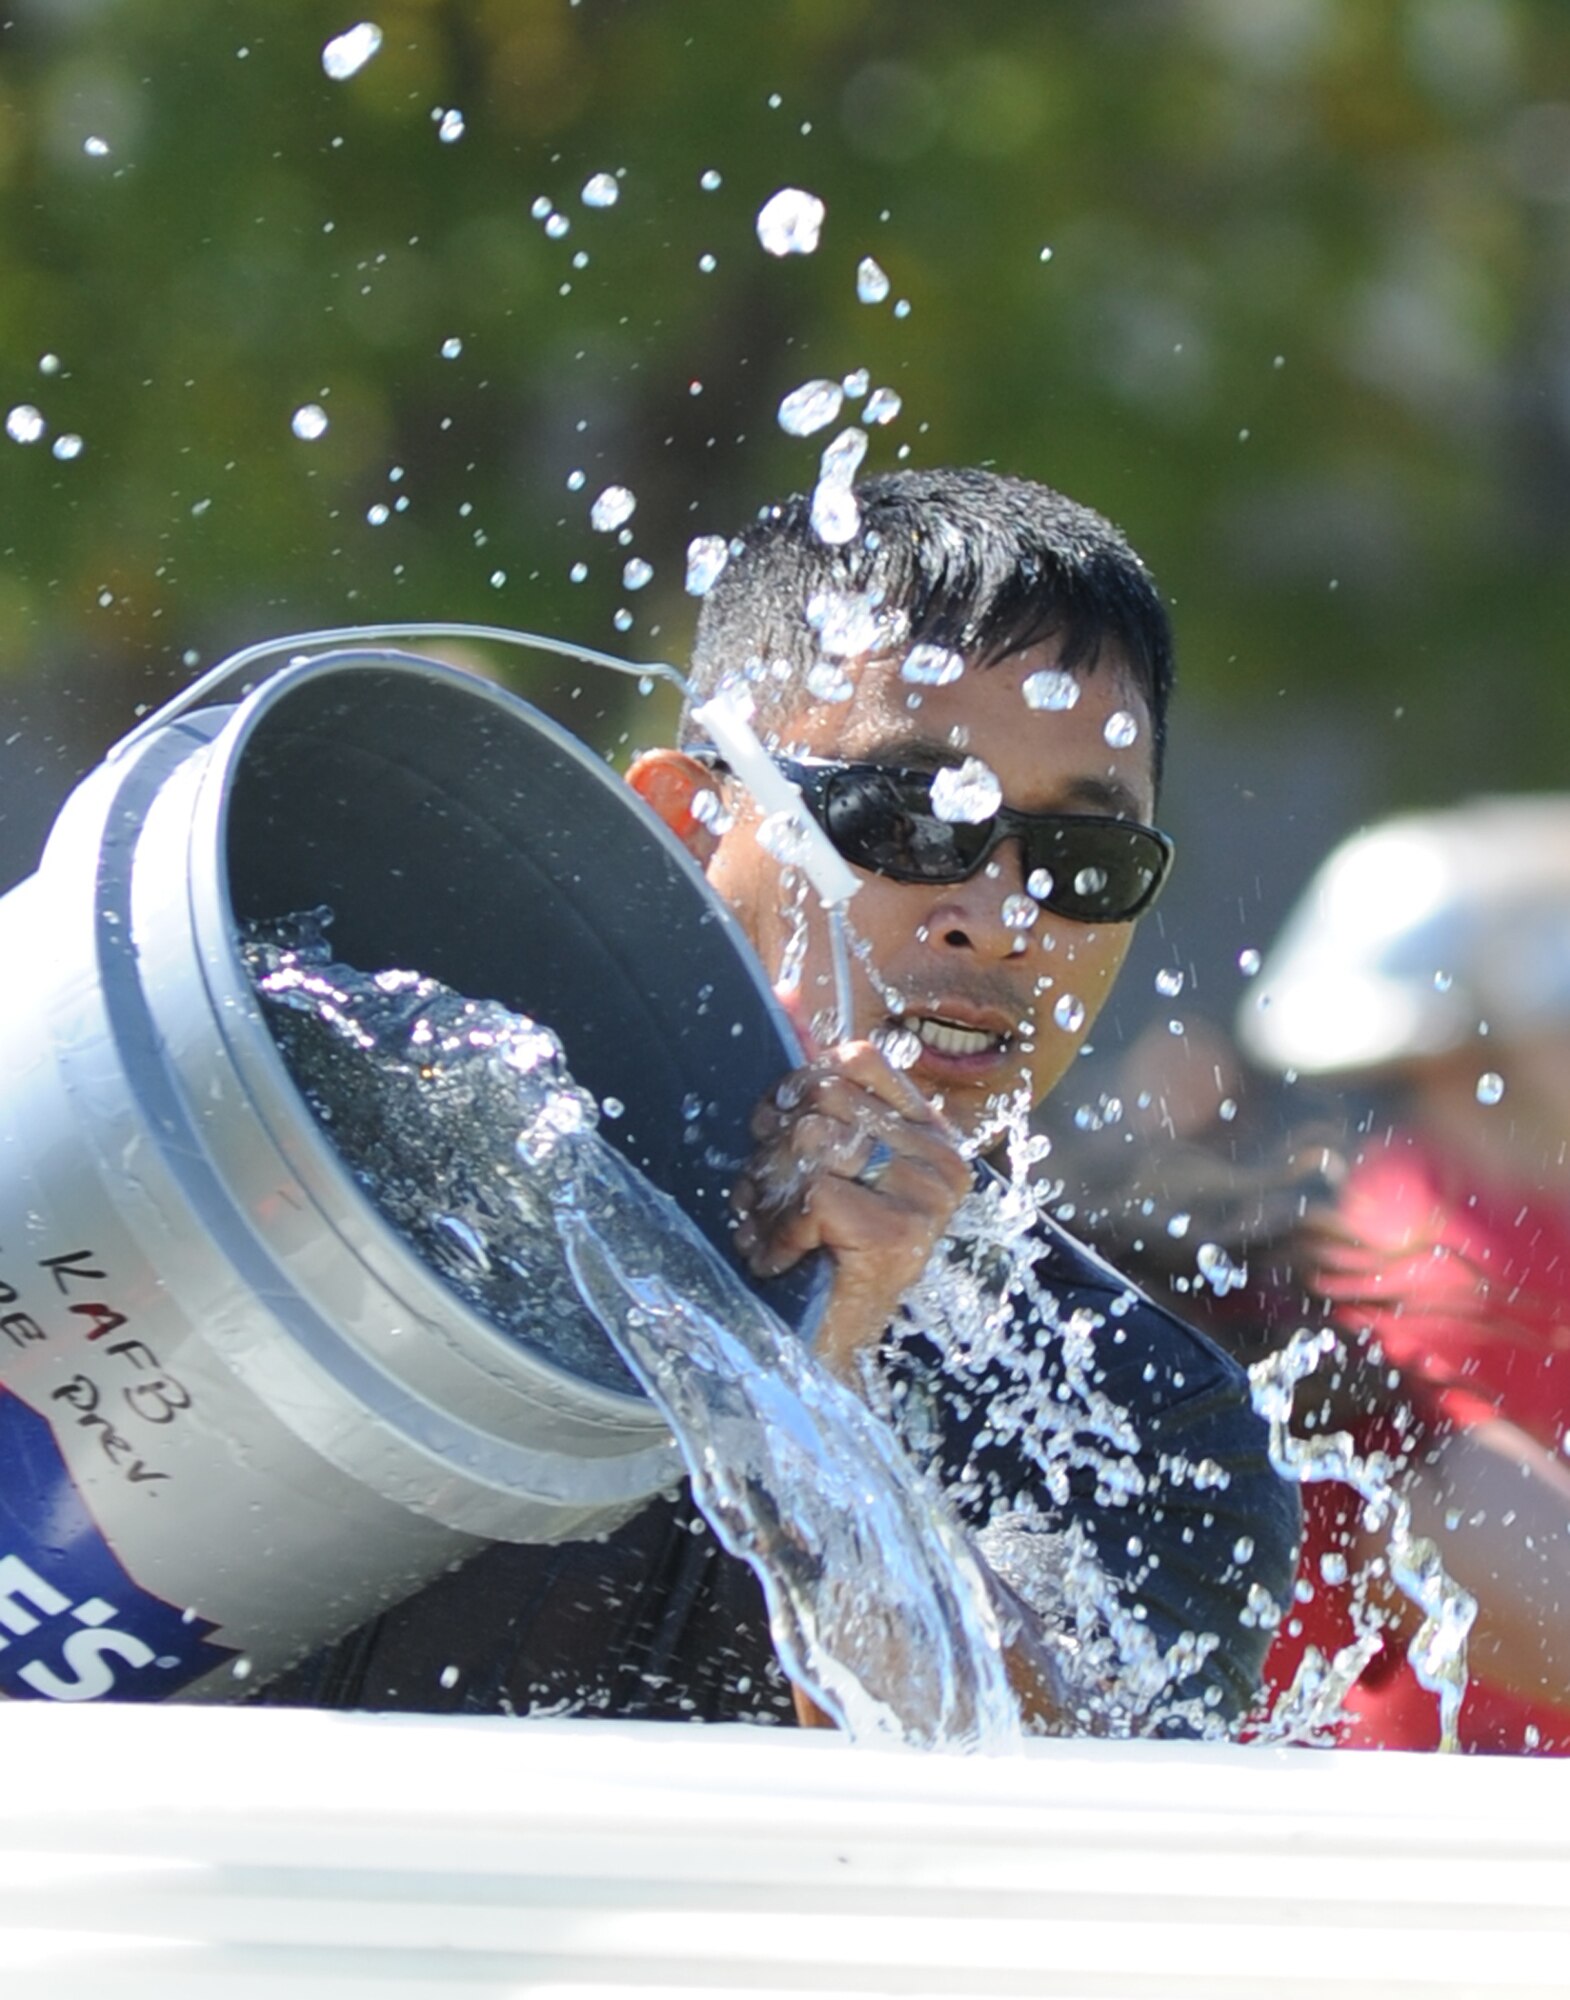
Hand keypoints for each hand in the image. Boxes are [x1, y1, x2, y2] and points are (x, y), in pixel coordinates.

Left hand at [731, 1040, 973, 1382]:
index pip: (852, 1059)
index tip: (777, 1140)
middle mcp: (941, 1160)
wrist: (815, 1354)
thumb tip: (785, 990)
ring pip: (814, 1140)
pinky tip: (781, 1261)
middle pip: (823, 1097)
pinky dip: (777, 1231)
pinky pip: (813, 1193)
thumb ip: (808, 1079)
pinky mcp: (900, 1234)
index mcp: (928, 1132)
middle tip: (768, 1200)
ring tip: (771, 1232)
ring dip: (769, 1193)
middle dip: (774, 1149)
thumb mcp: (811, 1156)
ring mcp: (928, 1198)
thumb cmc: (809, 1254)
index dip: (795, 1091)